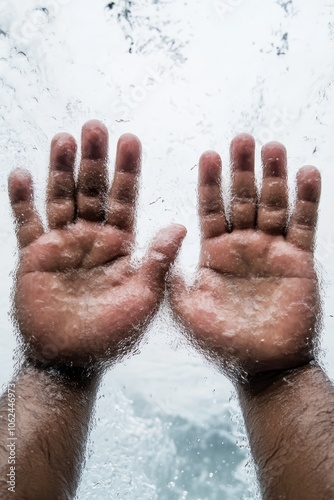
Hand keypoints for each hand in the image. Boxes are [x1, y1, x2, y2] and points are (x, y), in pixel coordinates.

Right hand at [9, 120, 185, 366]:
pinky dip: (22, 200)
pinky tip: (20, 174)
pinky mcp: (34, 256)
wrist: (71, 360)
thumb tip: (181, 226)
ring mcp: (62, 244)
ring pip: (60, 198)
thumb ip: (157, 262)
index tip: (130, 140)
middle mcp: (92, 238)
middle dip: (94, 159)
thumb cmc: (111, 335)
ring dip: (60, 169)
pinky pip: (26, 222)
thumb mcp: (142, 299)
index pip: (125, 199)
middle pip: (92, 190)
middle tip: (96, 126)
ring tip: (63, 139)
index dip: (127, 171)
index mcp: (120, 245)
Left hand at [169, 134, 320, 379]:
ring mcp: (271, 250)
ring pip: (273, 205)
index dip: (210, 183)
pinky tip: (307, 174)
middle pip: (243, 199)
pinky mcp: (299, 260)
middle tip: (242, 139)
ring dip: (274, 176)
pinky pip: (304, 225)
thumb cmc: (224, 343)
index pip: (210, 209)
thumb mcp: (187, 311)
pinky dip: (307, 200)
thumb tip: (166, 239)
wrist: (263, 366)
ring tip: (273, 147)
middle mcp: (242, 246)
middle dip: (242, 170)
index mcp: (214, 253)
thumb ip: (172, 278)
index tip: (208, 155)